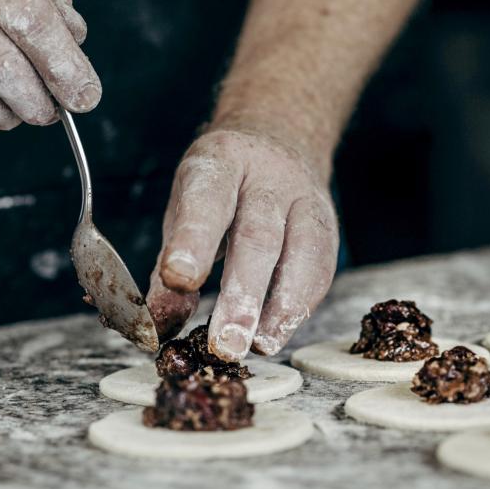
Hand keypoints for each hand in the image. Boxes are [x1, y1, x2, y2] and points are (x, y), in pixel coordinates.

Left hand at [147, 128, 339, 359]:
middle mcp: (266, 177)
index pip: (206, 201)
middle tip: (226, 344)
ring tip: (259, 346)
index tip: (178, 280)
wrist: (279, 142)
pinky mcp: (327, 224)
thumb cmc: (219, 190)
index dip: (192, 241)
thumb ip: (171, 266)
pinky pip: (321, 268)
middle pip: (257, 236)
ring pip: (300, 253)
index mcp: (219, 162)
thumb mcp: (183, 210)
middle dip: (242, 295)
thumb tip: (162, 324)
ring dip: (280, 308)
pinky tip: (279, 332)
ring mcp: (304, 198)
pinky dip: (301, 305)